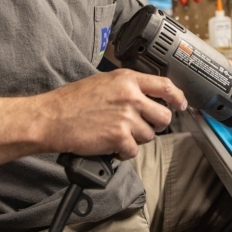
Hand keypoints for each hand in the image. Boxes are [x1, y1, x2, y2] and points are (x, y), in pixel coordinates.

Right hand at [36, 69, 186, 159]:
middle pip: (163, 116)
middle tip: (140, 126)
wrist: (50, 118)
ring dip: (136, 139)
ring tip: (117, 134)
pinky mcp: (119, 137)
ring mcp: (126, 117)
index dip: (177, 97)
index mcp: (127, 79)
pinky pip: (134, 150)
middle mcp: (130, 96)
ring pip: (149, 135)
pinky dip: (124, 152)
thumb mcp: (104, 82)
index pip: (165, 86)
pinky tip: (112, 146)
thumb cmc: (72, 101)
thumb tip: (147, 97)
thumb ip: (128, 87)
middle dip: (154, 124)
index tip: (181, 104)